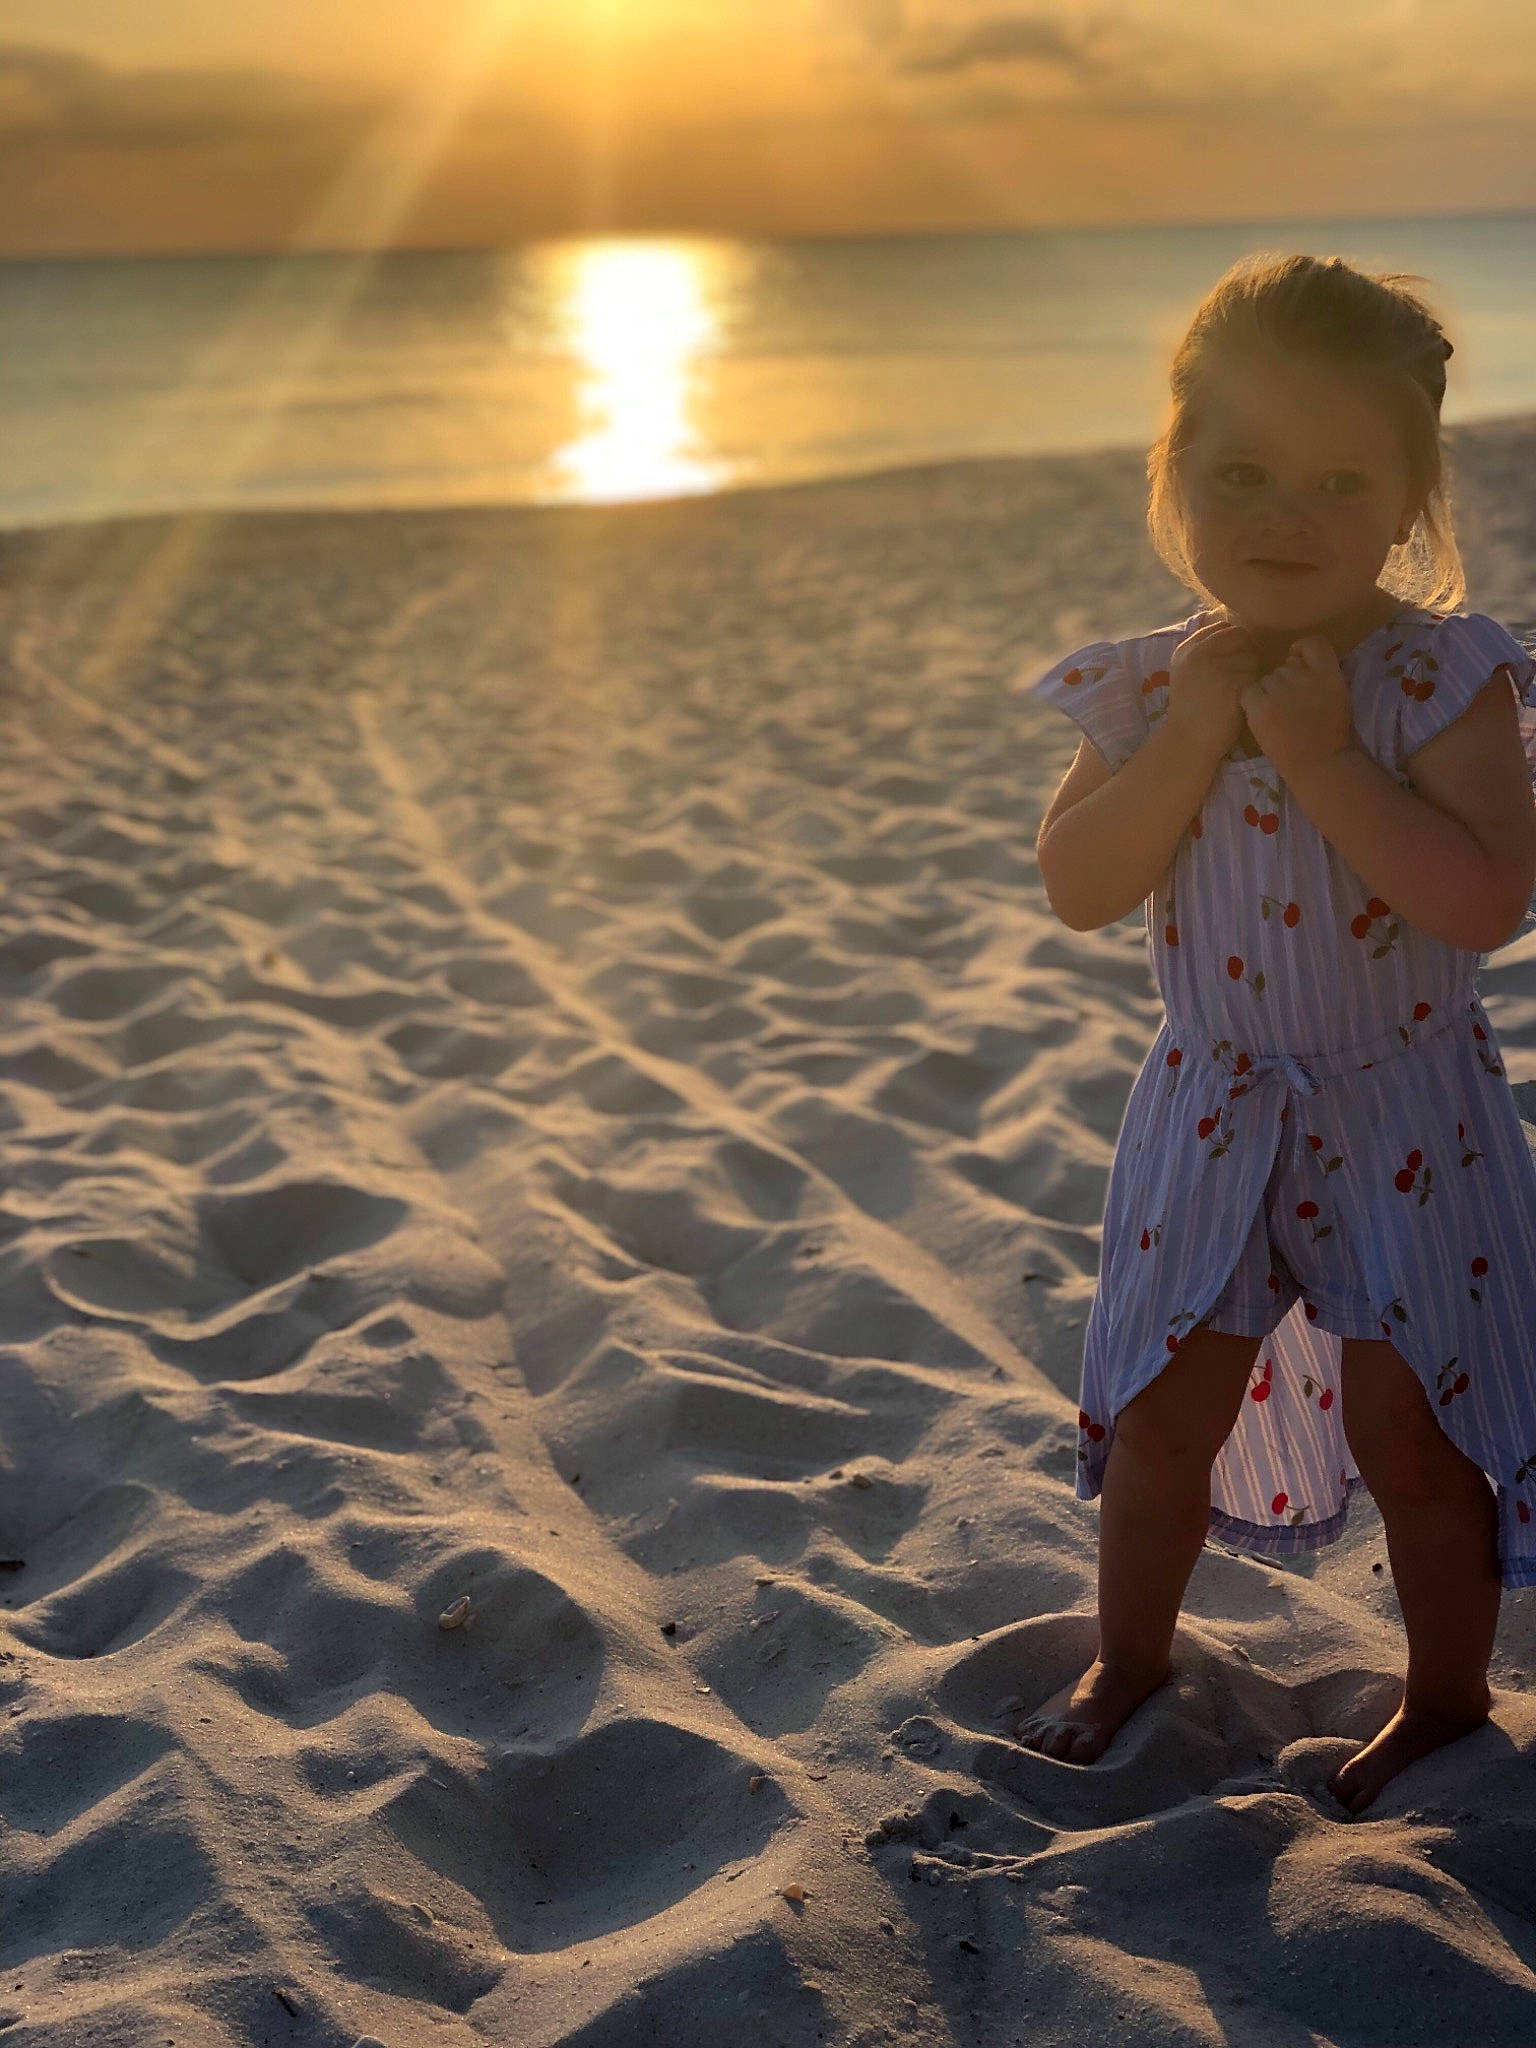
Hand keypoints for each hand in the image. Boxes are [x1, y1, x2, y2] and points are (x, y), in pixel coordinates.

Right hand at [1166, 620, 1261, 753]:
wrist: (1188, 741)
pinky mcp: (1234, 682)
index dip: (1234, 641)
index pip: (1222, 627)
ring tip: (1242, 690)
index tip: (1233, 660)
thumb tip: (1233, 631)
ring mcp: (1217, 666)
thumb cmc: (1192, 710)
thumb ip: (1204, 651)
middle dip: (1247, 651)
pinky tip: (1246, 700)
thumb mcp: (1186, 674)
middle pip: (1240, 635)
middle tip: (1242, 674)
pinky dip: (1257, 686)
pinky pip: (1258, 674)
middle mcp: (1199, 653)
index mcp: (1186, 649)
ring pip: (1253, 655)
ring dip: (1254, 671)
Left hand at [1240, 636, 1359, 783]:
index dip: (1301, 651)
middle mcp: (1302, 674)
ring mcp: (1279, 688)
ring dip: (1268, 693)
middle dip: (1284, 681)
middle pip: (1283, 665)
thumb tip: (1300, 660)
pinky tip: (1264, 718)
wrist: (1320, 763)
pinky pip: (1248, 693)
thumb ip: (1322, 674)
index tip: (1299, 664)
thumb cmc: (1332, 735)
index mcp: (1328, 671)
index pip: (1311, 642)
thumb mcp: (1338, 694)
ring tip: (1279, 717)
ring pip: (1265, 680)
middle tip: (1291, 706)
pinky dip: (1253, 703)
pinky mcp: (1259, 705)